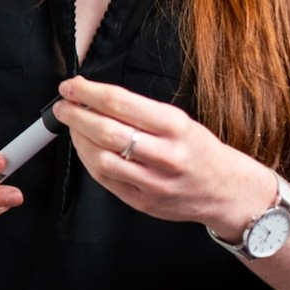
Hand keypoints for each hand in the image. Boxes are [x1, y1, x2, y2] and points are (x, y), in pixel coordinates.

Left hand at [54, 77, 273, 229]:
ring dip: (78, 139)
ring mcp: (154, 182)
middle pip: (106, 131)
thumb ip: (139, 111)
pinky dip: (88, 160)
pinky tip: (84, 148)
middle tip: (63, 106)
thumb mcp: (179, 120)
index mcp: (175, 126)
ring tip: (72, 127)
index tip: (71, 86)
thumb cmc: (199, 150)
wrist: (227, 191)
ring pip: (101, 159)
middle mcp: (166, 155)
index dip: (88, 93)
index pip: (121, 104)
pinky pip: (105, 179)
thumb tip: (94, 98)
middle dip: (76, 115)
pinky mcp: (143, 202)